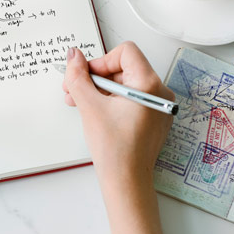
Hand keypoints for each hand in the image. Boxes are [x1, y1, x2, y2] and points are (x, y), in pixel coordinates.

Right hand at [62, 42, 173, 187]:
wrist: (126, 181)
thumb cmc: (115, 149)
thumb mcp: (90, 106)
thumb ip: (78, 76)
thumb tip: (74, 55)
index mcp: (149, 85)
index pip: (125, 52)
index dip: (101, 60)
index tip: (85, 75)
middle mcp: (159, 92)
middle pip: (123, 67)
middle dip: (95, 77)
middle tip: (74, 89)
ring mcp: (158, 105)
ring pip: (124, 83)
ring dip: (99, 89)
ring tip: (79, 103)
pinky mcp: (152, 117)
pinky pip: (130, 98)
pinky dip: (111, 100)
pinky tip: (94, 112)